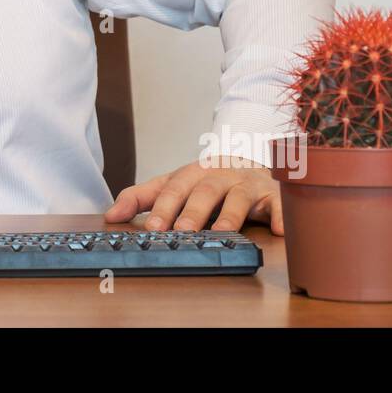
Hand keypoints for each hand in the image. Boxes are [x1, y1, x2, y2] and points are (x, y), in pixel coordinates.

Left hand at [104, 155, 283, 234]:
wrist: (248, 160)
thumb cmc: (205, 180)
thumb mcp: (172, 184)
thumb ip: (141, 197)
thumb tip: (110, 216)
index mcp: (191, 174)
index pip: (173, 188)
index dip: (162, 207)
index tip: (152, 228)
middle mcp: (218, 176)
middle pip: (204, 191)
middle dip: (193, 211)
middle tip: (183, 231)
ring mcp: (246, 184)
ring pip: (238, 197)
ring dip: (230, 215)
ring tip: (222, 233)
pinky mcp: (272, 193)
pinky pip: (279, 202)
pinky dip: (281, 214)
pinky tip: (280, 230)